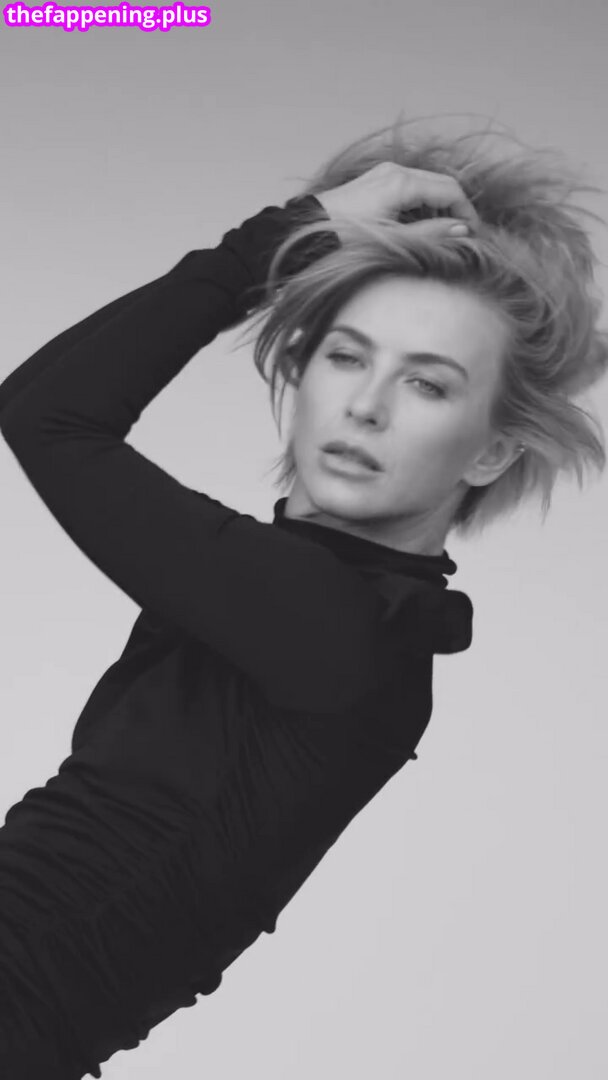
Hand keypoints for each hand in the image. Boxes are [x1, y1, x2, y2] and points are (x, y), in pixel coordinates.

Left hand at [314, 161, 479, 236]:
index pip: (450, 190)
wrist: (306, 232)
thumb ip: (430, 235)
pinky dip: (422, 205)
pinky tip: (419, 227)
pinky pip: (410, 188)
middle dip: (455, 208)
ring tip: (441, 235)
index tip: (473, 235)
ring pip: (426, 185)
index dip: (467, 212)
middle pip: (441, 184)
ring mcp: (384, 174)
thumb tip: (462, 230)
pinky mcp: (376, 182)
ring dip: (439, 208)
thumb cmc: (345, 239)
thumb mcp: (393, 241)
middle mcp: (395, 172)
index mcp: (402, 183)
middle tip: (461, 236)